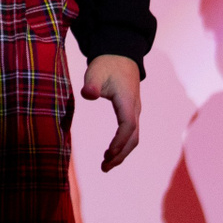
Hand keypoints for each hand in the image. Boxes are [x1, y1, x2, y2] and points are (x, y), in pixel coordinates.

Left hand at [81, 54, 141, 171]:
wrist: (120, 55)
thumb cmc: (107, 64)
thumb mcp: (96, 71)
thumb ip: (92, 83)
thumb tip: (88, 94)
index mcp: (127, 101)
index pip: (128, 126)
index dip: (119, 142)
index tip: (108, 153)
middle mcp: (134, 109)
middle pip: (133, 138)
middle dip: (121, 154)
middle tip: (104, 167)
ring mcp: (134, 111)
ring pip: (133, 138)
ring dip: (122, 153)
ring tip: (105, 164)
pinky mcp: (130, 112)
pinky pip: (130, 133)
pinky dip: (122, 145)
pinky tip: (110, 152)